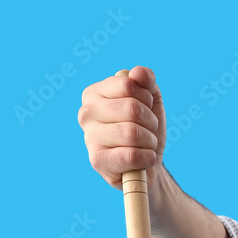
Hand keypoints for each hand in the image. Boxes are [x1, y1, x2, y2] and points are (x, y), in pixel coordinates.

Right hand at [77, 65, 166, 190]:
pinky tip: (144, 160)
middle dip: (150, 122)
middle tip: (149, 131)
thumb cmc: (145, 129)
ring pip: (132, 133)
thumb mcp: (150, 100)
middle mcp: (86, 113)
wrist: (148, 164)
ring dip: (150, 141)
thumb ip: (146, 81)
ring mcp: (89, 137)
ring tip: (147, 145)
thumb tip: (138, 73)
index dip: (146, 99)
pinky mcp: (97, 161)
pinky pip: (131, 155)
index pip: (128, 85)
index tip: (146, 109)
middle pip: (131, 109)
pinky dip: (147, 158)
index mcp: (94, 93)